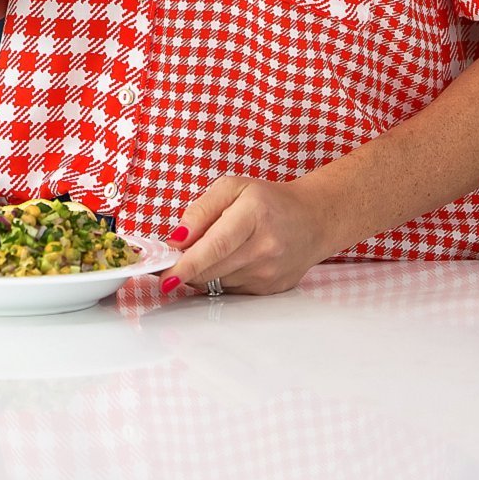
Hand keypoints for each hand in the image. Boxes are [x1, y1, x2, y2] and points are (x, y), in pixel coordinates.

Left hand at [160, 172, 346, 296]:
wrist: (313, 220)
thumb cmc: (270, 201)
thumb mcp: (233, 188)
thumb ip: (201, 210)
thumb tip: (177, 239)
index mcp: (253, 215)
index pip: (215, 245)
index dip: (187, 264)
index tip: (165, 276)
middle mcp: (264, 248)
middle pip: (212, 269)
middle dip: (186, 269)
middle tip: (168, 262)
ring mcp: (269, 273)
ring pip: (218, 283)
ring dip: (203, 272)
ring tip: (207, 252)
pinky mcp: (270, 290)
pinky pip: (231, 291)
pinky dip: (220, 279)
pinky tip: (227, 261)